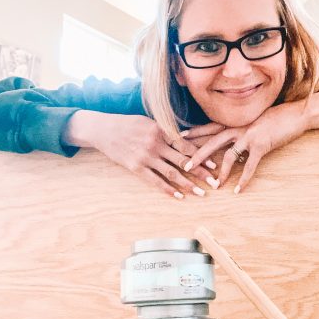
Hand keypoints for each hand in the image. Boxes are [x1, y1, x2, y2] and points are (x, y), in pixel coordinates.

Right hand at [63, 111, 218, 198]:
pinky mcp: (136, 167)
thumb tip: (185, 138)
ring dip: (188, 185)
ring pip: (172, 173)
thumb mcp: (149, 122)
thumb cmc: (128, 124)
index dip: (201, 156)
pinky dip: (168, 190)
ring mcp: (146, 157)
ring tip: (201, 193)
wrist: (103, 129)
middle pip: (183, 161)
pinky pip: (155, 181)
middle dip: (201, 173)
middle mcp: (156, 144)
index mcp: (161, 131)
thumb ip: (166, 131)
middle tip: (214, 183)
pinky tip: (179, 196)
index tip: (213, 165)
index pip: (186, 145)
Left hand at [179, 99, 310, 192]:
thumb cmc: (277, 117)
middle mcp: (239, 127)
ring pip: (229, 155)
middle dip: (198, 154)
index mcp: (236, 121)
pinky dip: (243, 179)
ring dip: (220, 172)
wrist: (296, 113)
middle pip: (212, 141)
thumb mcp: (255, 120)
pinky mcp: (261, 146)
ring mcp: (249, 136)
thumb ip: (242, 129)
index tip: (179, 137)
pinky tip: (238, 190)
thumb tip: (234, 143)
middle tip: (185, 166)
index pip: (210, 127)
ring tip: (214, 185)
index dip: (195, 132)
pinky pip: (249, 166)